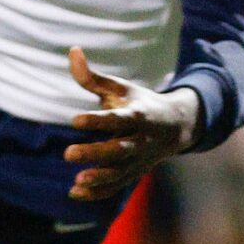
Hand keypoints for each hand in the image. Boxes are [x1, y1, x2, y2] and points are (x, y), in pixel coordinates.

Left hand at [63, 47, 199, 203]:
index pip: (118, 119)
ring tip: (77, 181)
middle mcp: (140, 140)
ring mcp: (139, 160)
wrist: (176, 126)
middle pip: (119, 149)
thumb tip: (72, 51)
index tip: (74, 120)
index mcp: (138, 116)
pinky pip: (117, 186)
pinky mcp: (134, 173)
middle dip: (95, 153)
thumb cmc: (140, 103)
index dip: (97, 120)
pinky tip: (74, 193)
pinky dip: (98, 192)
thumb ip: (93, 77)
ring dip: (99, 178)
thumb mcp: (121, 88)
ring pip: (120, 172)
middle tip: (67, 153)